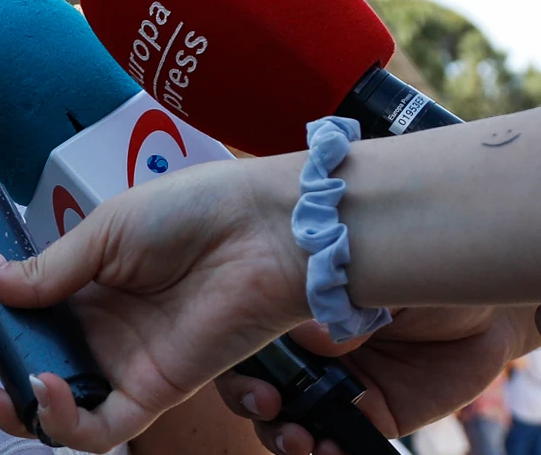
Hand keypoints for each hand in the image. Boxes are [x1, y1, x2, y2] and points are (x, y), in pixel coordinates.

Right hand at [0, 158, 311, 451]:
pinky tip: (42, 390)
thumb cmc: (192, 214)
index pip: (25, 308)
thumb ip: (40, 268)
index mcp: (87, 280)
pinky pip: (101, 428)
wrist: (267, 233)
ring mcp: (124, 362)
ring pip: (58, 403)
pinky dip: (63, 421)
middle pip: (32, 357)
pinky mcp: (153, 392)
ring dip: (16, 400)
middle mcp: (101, 326)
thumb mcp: (101, 233)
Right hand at [215, 306, 540, 454]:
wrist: (480, 309)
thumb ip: (336, 303)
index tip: (249, 364)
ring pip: (283, 420)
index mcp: (287, 308)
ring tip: (298, 440)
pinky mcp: (367, 418)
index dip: (228, 353)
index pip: (238, 332)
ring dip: (280, 435)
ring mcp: (332, 388)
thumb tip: (307, 338)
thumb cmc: (417, 270)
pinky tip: (330, 450)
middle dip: (248, 400)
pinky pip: (336, 443)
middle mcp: (302, 352)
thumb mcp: (371, 274)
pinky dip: (326, 453)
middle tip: (267, 404)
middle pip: (250, 382)